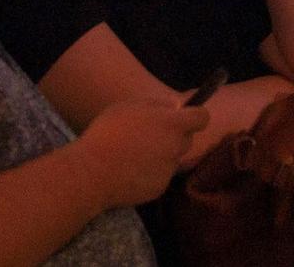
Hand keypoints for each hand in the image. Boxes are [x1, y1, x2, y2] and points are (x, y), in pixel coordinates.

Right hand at [72, 98, 208, 207]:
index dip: (196, 116)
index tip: (185, 117)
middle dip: (174, 137)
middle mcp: (176, 147)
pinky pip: (161, 176)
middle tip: (151, 137)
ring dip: (163, 156)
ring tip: (136, 156)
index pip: (202, 118)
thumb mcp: (129, 107)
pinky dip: (151, 174)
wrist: (92, 172)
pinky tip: (131, 172)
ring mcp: (170, 169)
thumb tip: (176, 107)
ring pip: (173, 158)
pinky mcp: (160, 188)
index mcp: (172, 123)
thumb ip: (157, 105)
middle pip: (186, 139)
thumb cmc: (108, 133)